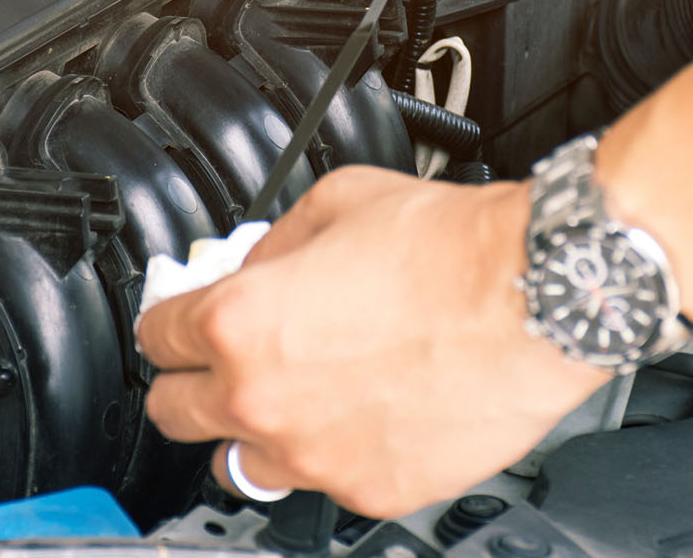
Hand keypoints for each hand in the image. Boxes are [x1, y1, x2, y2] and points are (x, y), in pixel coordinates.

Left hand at [137, 166, 609, 518]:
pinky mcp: (372, 490)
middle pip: (175, 411)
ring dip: (252, 428)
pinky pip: (323, 480)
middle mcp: (264, 401)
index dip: (170, 318)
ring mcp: (316, 456)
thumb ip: (274, 244)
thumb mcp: (336, 203)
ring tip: (294, 395)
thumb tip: (255, 265)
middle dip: (193, 376)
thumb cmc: (451, 248)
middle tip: (226, 355)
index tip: (183, 316)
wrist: (536, 295)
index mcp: (240, 324)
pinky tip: (363, 410)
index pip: (155, 336)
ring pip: (240, 462)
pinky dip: (331, 450)